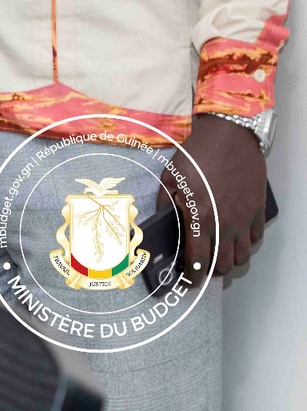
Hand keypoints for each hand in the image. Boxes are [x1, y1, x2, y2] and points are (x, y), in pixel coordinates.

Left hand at [160, 115, 266, 277]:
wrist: (229, 137)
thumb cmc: (196, 155)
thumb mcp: (170, 178)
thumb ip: (165, 204)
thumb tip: (160, 223)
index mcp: (201, 218)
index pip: (198, 261)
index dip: (191, 277)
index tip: (185, 281)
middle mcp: (225, 224)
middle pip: (224, 266)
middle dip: (211, 272)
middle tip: (200, 267)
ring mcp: (245, 219)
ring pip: (243, 256)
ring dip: (230, 261)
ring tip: (218, 255)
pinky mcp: (258, 211)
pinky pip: (256, 239)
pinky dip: (246, 244)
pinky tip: (234, 238)